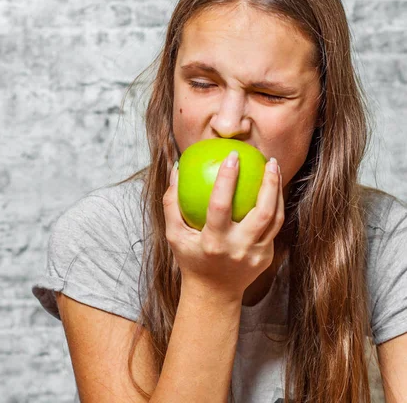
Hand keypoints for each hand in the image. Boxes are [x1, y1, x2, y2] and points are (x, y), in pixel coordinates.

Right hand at [162, 153, 284, 301]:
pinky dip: (276, 205)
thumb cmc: (191, 258)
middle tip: (269, 159)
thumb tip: (177, 168)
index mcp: (213, 243)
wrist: (213, 294)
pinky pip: (275, 227)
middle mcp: (238, 249)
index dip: (227, 179)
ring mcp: (256, 255)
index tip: (232, 156)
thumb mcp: (174, 234)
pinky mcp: (266, 257)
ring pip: (275, 218)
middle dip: (269, 183)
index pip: (221, 206)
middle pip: (263, 213)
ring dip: (277, 190)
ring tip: (274, 168)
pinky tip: (273, 187)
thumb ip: (172, 202)